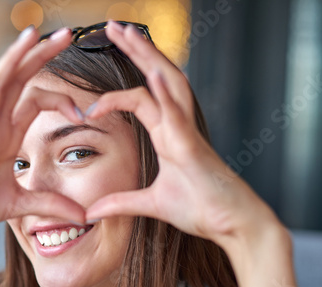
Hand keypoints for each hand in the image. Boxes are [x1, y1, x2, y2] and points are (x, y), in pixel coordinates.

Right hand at [0, 27, 85, 238]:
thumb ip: (51, 204)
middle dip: (41, 55)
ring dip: (13, 60)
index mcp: (7, 135)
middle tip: (66, 33)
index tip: (84, 114)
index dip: (61, 98)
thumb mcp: (20, 204)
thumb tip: (83, 217)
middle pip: (19, 81)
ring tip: (31, 35)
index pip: (36, 99)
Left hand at [85, 21, 277, 245]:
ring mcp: (187, 133)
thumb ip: (121, 203)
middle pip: (156, 78)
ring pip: (168, 84)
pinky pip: (178, 115)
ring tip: (127, 33)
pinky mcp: (193, 148)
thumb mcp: (151, 204)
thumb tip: (91, 212)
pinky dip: (165, 94)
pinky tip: (153, 73)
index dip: (115, 93)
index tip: (88, 106)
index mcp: (168, 134)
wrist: (232, 226)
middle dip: (136, 50)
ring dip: (148, 57)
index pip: (141, 98)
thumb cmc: (201, 210)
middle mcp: (178, 126)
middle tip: (113, 26)